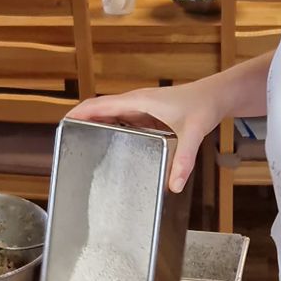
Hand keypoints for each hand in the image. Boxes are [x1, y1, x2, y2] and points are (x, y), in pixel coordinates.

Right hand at [65, 82, 220, 191]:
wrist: (217, 95)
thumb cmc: (204, 106)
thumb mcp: (194, 132)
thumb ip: (184, 158)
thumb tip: (174, 185)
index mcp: (138, 101)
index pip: (99, 104)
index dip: (79, 113)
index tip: (62, 125)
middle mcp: (136, 102)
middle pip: (100, 110)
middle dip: (82, 123)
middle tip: (67, 143)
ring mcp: (141, 108)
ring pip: (111, 115)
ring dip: (96, 126)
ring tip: (82, 147)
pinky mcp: (148, 115)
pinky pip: (123, 121)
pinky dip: (112, 130)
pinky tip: (110, 147)